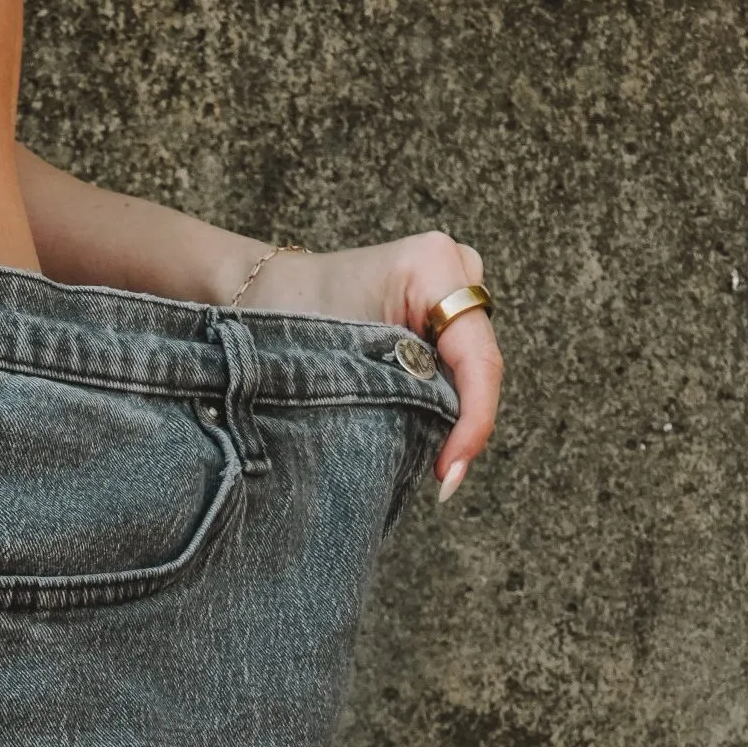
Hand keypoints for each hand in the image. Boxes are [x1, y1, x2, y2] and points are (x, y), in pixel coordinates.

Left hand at [241, 232, 501, 501]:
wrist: (268, 290)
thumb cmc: (292, 311)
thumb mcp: (342, 356)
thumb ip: (396, 395)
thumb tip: (435, 451)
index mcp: (434, 264)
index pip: (476, 359)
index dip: (472, 424)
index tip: (447, 476)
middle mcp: (456, 269)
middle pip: (479, 367)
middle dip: (461, 428)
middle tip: (439, 481)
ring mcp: (452, 290)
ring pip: (469, 372)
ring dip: (449, 418)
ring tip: (429, 465)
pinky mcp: (442, 313)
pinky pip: (454, 368)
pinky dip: (438, 404)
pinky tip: (422, 438)